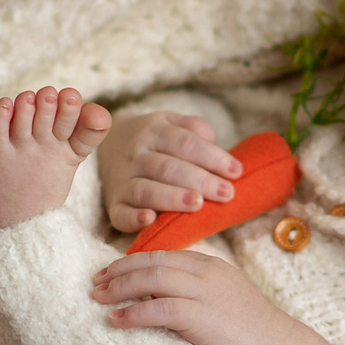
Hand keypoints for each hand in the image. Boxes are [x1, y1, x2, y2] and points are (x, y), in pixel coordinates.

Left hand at [92, 251, 340, 344]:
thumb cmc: (250, 336)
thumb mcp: (223, 303)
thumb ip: (196, 295)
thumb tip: (160, 301)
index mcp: (211, 266)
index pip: (163, 255)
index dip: (132, 261)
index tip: (111, 272)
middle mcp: (206, 273)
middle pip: (152, 262)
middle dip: (119, 271)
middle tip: (96, 282)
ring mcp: (204, 293)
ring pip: (151, 279)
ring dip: (121, 288)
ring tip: (99, 298)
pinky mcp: (200, 317)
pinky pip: (159, 309)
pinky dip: (134, 313)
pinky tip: (117, 320)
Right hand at [95, 111, 241, 234]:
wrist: (108, 147)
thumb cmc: (154, 141)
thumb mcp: (171, 124)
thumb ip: (193, 128)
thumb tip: (211, 140)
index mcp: (154, 132)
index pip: (185, 143)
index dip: (212, 157)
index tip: (236, 172)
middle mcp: (135, 155)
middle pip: (169, 168)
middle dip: (200, 181)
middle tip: (227, 193)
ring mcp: (122, 181)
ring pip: (146, 190)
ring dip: (172, 198)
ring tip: (198, 204)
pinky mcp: (114, 205)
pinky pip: (121, 214)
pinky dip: (134, 218)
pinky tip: (150, 220)